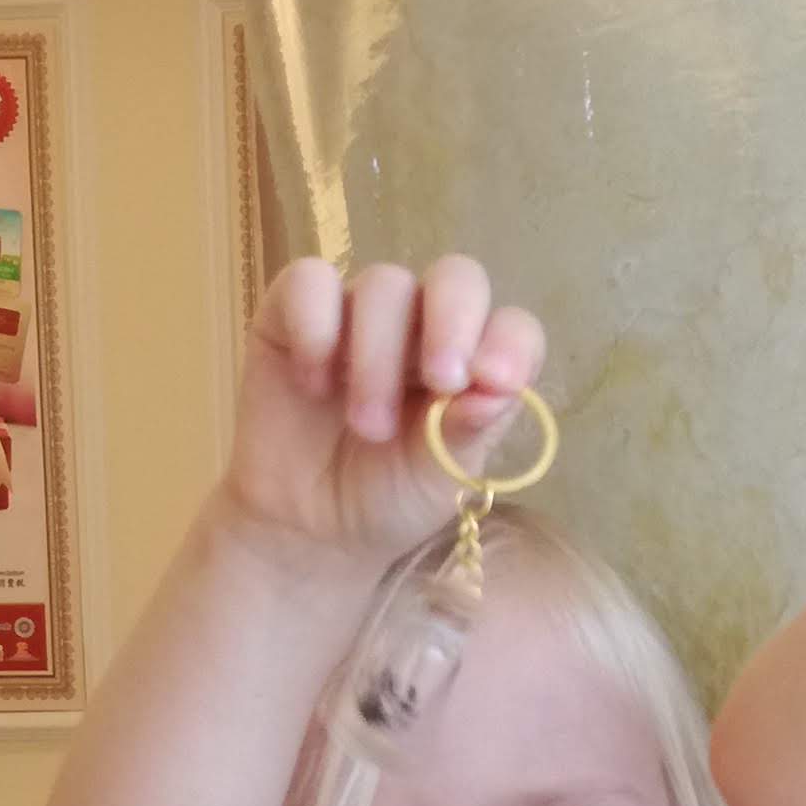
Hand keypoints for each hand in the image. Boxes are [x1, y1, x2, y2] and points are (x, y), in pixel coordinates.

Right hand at [225, 253, 547, 563]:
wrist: (308, 527)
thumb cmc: (387, 499)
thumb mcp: (438, 480)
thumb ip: (467, 432)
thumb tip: (498, 390)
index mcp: (473, 364)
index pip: (511, 327)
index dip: (511, 343)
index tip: (496, 381)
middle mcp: (423, 326)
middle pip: (456, 278)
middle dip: (453, 323)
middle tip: (442, 382)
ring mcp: (361, 312)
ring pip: (384, 284)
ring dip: (379, 357)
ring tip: (368, 426)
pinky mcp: (294, 311)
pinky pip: (309, 281)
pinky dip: (314, 326)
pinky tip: (312, 383)